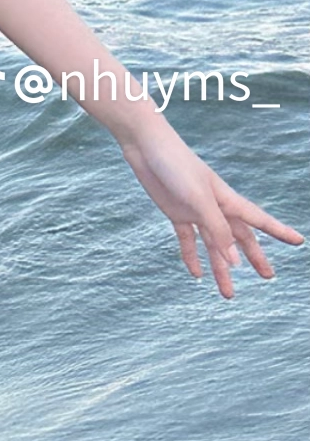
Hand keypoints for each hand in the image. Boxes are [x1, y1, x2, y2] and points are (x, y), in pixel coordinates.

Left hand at [119, 116, 302, 297]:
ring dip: (221, 268)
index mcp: (227, 200)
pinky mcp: (176, 211)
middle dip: (254, 257)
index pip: (259, 220)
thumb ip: (217, 229)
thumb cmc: (176, 165)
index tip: (298, 241)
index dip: (278, 231)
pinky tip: (196, 275)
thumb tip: (233, 260)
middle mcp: (215, 207)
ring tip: (228, 294)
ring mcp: (195, 210)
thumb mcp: (200, 200)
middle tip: (268, 277)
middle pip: (239, 237)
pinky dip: (192, 256)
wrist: (146, 146)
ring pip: (214, 245)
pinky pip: (188, 239)